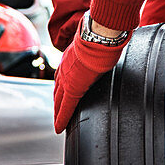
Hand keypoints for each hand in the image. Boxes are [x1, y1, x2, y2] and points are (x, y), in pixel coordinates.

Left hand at [53, 16, 126, 132]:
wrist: (99, 36)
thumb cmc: (102, 37)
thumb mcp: (97, 46)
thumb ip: (97, 52)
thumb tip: (107, 51)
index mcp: (70, 58)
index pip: (63, 76)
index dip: (61, 87)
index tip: (61, 96)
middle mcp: (64, 68)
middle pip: (58, 89)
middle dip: (57, 101)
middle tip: (57, 112)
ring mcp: (66, 78)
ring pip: (59, 99)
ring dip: (58, 110)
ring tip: (59, 122)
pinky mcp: (73, 88)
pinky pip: (66, 107)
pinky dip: (62, 118)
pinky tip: (59, 128)